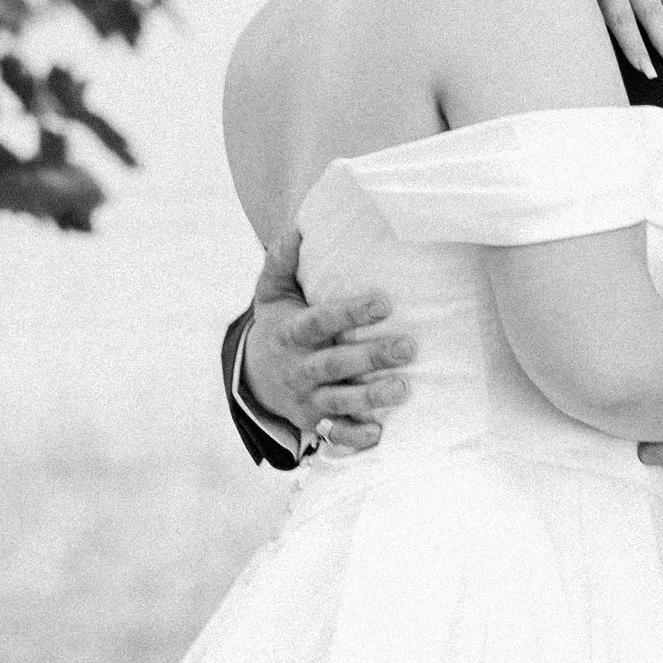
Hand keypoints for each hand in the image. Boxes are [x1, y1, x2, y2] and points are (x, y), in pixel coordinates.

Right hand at [242, 227, 415, 452]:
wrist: (253, 378)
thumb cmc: (276, 326)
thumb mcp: (271, 293)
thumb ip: (283, 262)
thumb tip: (300, 225)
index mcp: (289, 334)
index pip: (320, 322)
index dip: (350, 313)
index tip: (384, 302)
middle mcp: (298, 368)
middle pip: (334, 364)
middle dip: (370, 358)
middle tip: (408, 347)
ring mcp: (306, 398)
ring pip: (339, 400)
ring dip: (370, 397)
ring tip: (403, 388)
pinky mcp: (315, 421)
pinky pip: (334, 434)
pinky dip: (354, 437)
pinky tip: (379, 433)